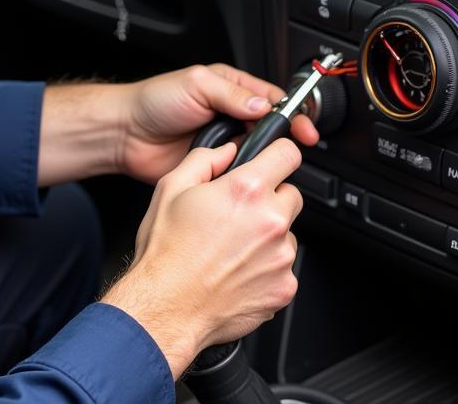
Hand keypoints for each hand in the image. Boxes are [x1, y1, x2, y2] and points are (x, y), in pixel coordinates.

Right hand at [102, 138, 303, 379]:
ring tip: (233, 248)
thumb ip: (205, 158)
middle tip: (240, 213)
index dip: (279, 154)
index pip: (288, 154)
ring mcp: (281, 257)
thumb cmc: (166, 252)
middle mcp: (270, 221)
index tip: (274, 161)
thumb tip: (227, 150)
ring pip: (288, 233)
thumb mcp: (172, 187)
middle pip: (291, 195)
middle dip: (270, 199)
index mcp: (246, 190)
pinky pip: (284, 267)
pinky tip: (238, 270)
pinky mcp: (284, 287)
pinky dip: (267, 268)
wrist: (165, 308)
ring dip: (269, 235)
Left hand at [117, 63, 318, 184]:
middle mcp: (229, 113)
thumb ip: (232, 95)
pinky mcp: (214, 165)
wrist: (127, 134)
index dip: (290, 113)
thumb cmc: (154, 102)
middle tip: (294, 150)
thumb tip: (263, 104)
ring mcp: (223, 141)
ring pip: (255, 151)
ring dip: (261, 157)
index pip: (271, 98)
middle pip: (268, 126)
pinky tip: (247, 176)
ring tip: (269, 164)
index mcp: (229, 88)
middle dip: (282, 138)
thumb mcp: (196, 86)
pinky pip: (237, 171)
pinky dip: (244, 174)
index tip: (304, 127)